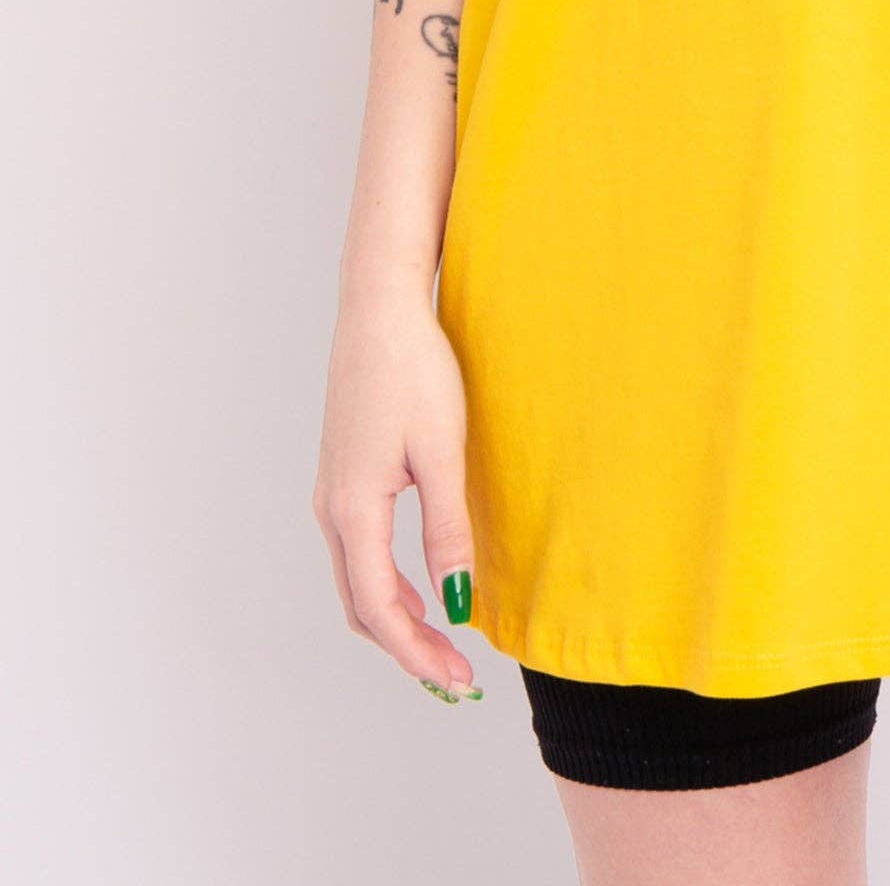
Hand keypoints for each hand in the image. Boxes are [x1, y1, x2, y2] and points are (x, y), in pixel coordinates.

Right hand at [311, 289, 480, 698]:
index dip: (418, 653)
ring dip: (395, 618)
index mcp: (354, 509)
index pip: (381, 609)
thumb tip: (455, 603)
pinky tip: (419, 585)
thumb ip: (446, 530)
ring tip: (441, 642)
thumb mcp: (442, 453)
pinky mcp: (342, 475)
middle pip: (361, 606)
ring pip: (356, 580)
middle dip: (406, 647)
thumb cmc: (414, 370)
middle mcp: (331, 508)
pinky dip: (385, 584)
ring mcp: (331, 491)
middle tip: (454, 676)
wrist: (379, 310)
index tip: (457, 679)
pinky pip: (357, 551)